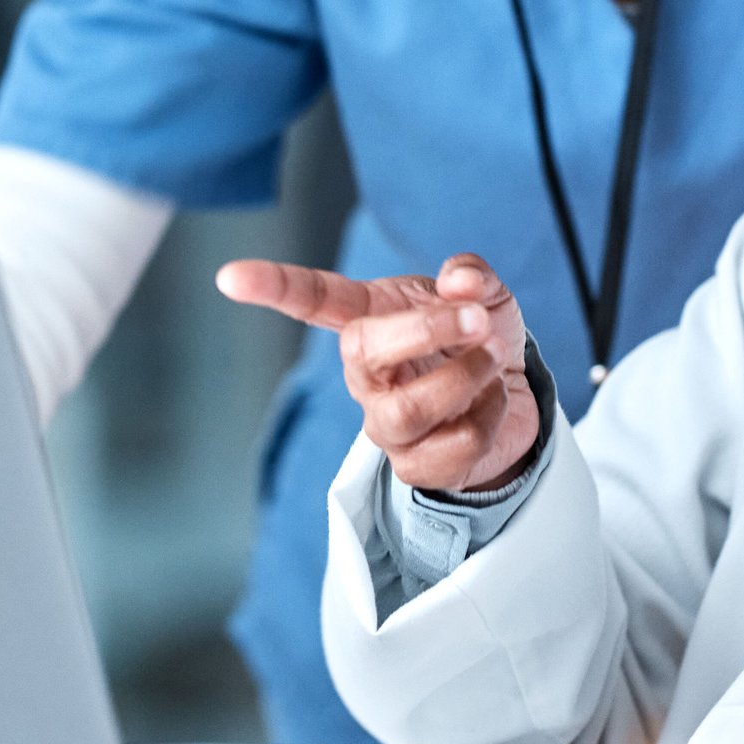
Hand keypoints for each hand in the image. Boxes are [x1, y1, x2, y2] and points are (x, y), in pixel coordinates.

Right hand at [215, 253, 538, 493]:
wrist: (513, 396)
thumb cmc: (478, 337)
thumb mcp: (484, 293)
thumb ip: (472, 276)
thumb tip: (458, 279)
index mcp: (371, 319)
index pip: (313, 300)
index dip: (274, 287)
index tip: (230, 276)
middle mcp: (366, 375)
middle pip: (363, 352)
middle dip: (426, 330)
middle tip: (476, 320)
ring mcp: (385, 424)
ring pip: (408, 409)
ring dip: (465, 378)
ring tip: (492, 360)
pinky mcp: (416, 466)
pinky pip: (452, 447)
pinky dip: (489, 416)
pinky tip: (491, 403)